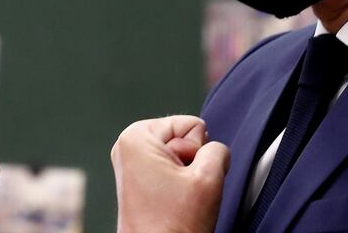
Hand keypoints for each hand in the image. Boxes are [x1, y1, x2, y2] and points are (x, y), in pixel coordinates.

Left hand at [111, 115, 229, 232]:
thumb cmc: (173, 227)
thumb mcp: (209, 178)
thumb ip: (219, 149)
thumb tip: (216, 149)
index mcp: (136, 137)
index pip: (192, 125)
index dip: (197, 152)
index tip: (184, 179)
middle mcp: (129, 146)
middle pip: (185, 138)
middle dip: (192, 163)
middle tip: (183, 191)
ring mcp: (133, 164)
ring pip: (182, 156)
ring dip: (188, 177)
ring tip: (177, 199)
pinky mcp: (139, 180)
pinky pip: (173, 171)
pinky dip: (180, 186)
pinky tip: (173, 203)